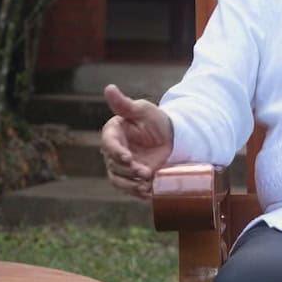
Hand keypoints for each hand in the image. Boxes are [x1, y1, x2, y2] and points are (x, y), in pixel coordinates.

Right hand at [98, 84, 173, 199]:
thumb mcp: (143, 110)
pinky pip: (129, 189)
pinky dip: (137, 193)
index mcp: (113, 133)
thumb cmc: (156, 121)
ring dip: (131, 185)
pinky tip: (148, 193)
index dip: (115, 152)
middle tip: (145, 173)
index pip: (109, 144)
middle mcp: (113, 152)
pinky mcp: (132, 178)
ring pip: (119, 180)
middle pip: (113, 165)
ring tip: (146, 186)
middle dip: (128, 171)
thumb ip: (125, 104)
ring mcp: (122, 167)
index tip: (127, 158)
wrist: (172, 138)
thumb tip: (109, 88)